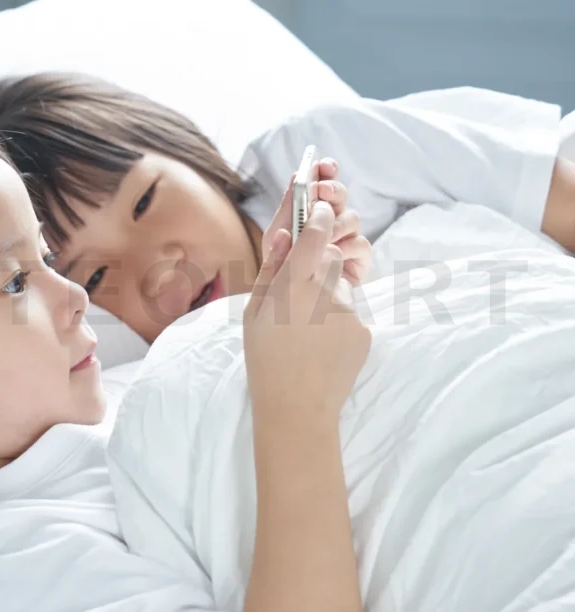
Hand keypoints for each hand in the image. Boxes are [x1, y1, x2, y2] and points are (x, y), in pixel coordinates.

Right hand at [244, 200, 371, 420]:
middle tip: (298, 297)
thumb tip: (283, 234)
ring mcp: (349, 311)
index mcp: (293, 284)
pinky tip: (322, 346)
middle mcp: (324, 292)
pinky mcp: (364, 330)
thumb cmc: (265, 359)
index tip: (320, 209)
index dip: (319, 216)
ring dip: (327, 299)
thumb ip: (271, 270)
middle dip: (319, 267)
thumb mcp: (253, 313)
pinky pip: (351, 314)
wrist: (297, 407)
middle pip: (330, 259)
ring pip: (341, 288)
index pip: (314, 234)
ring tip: (307, 331)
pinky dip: (338, 324)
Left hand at [260, 158, 371, 289]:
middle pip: (340, 195)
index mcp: (308, 213)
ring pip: (352, 218)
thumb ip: (288, 208)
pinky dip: (348, 246)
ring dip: (337, 223)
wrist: (287, 307)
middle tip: (323, 191)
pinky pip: (361, 244)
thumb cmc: (278, 271)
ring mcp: (345, 241)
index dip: (324, 171)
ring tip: (324, 236)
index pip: (321, 184)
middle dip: (333, 189)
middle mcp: (329, 223)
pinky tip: (335, 254)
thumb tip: (296, 176)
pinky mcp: (357, 261)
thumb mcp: (277, 237)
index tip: (321, 165)